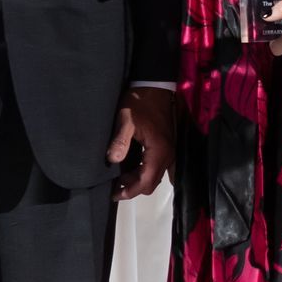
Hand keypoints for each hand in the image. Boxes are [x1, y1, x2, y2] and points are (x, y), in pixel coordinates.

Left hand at [108, 85, 174, 200]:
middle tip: (116, 186)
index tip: (115, 194)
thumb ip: (120, 141)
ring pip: (156, 175)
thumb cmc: (140, 103)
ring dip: (139, 180)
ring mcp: (169, 150)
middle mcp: (168, 154)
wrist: (155, 87)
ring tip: (121, 177)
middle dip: (134, 187)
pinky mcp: (167, 146)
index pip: (146, 181)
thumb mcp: (126, 121)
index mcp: (159, 151)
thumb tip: (112, 160)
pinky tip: (132, 166)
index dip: (130, 191)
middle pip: (152, 182)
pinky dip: (145, 171)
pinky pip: (158, 166)